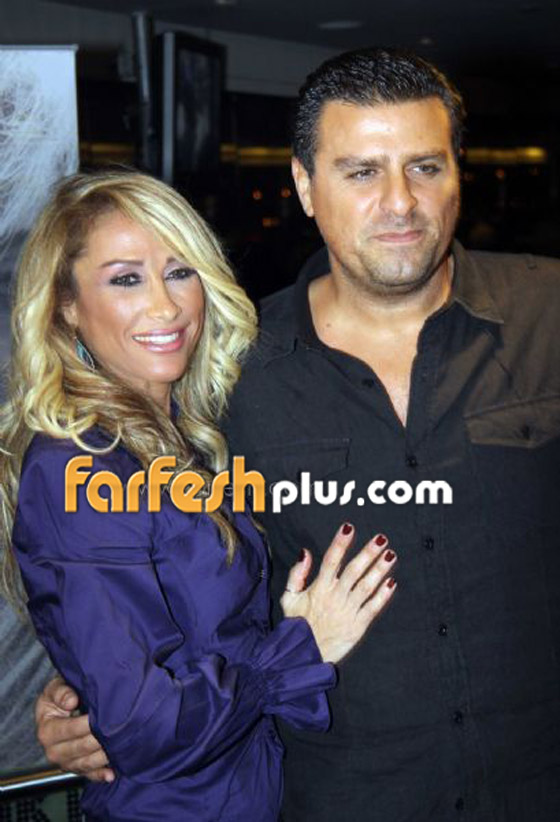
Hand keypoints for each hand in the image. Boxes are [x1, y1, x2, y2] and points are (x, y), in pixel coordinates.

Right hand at [36, 676, 114, 782]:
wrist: (58, 710)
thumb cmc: (59, 696)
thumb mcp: (55, 688)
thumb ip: (61, 692)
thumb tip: (71, 701)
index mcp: (47, 731)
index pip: (71, 729)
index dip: (88, 723)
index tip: (105, 715)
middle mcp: (53, 751)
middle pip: (81, 747)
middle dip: (101, 738)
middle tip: (120, 729)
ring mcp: (65, 762)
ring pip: (87, 763)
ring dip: (104, 756)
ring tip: (120, 746)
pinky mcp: (76, 769)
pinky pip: (89, 775)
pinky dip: (100, 775)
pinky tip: (112, 773)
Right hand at [281, 524, 396, 663]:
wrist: (303, 657)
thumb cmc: (297, 627)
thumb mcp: (289, 598)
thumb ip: (297, 574)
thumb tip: (305, 552)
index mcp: (319, 588)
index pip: (330, 560)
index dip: (340, 543)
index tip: (349, 527)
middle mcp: (335, 597)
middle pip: (353, 570)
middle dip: (367, 553)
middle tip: (381, 539)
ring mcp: (347, 611)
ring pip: (366, 587)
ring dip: (379, 570)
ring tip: (390, 555)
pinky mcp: (357, 626)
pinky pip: (372, 608)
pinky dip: (383, 596)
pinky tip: (392, 583)